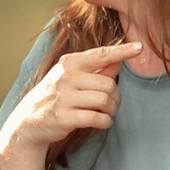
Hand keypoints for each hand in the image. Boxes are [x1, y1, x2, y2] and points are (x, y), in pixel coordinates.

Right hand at [0, 41, 144, 156]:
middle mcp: (66, 77)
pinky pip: (97, 118)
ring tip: (107, 113)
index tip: (140, 48)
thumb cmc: (57, 94)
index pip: (101, 55)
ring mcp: (64, 97)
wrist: (30, 119)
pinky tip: (102, 122)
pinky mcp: (64, 117)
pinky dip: (105, 122)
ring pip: (104, 101)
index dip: (122, 51)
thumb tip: (119, 61)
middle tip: (113, 104)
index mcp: (70, 63)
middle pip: (108, 84)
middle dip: (116, 97)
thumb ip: (96, 70)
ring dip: (112, 110)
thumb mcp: (72, 77)